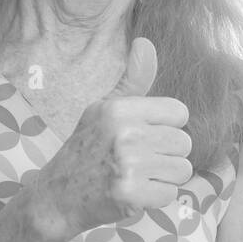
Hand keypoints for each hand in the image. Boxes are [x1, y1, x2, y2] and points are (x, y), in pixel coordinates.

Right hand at [32, 37, 192, 238]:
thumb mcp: (104, 109)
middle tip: (139, 161)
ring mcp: (128, 165)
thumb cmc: (87, 149)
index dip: (167, 127)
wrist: (57, 196)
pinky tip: (134, 194)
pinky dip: (155, 199)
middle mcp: (125, 133)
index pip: (180, 113)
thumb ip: (132, 79)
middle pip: (184, 143)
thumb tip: (145, 42)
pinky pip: (170, 195)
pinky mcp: (130, 195)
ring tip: (138, 176)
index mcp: (120, 109)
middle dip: (167, 156)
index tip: (146, 137)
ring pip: (182, 170)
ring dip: (164, 178)